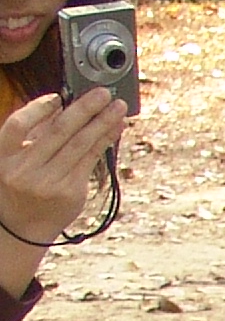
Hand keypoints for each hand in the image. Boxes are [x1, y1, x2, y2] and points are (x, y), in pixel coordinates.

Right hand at [0, 89, 123, 250]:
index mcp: (3, 156)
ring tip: (118, 108)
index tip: (57, 96)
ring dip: (102, 124)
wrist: (22, 226)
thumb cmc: (18, 183)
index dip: (36, 109)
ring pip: (80, 146)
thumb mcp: (13, 157)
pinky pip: (91, 161)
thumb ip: (33, 132)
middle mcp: (25, 170)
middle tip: (103, 94)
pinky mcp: (71, 193)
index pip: (17, 126)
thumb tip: (60, 104)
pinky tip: (114, 129)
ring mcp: (49, 183)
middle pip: (58, 133)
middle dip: (83, 110)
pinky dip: (104, 142)